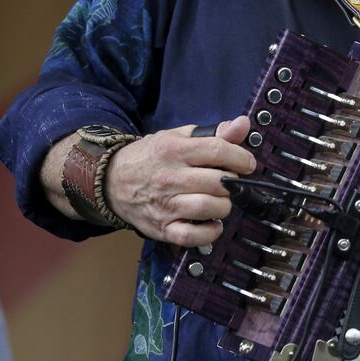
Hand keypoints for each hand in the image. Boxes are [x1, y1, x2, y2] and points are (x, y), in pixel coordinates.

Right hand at [104, 115, 252, 245]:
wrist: (112, 180)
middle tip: (231, 183)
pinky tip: (213, 223)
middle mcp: (170, 177)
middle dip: (234, 183)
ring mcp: (166, 205)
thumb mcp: (178, 137)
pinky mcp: (162, 228)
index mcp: (175, 150)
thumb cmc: (151, 157)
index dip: (241, 158)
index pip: (218, 151)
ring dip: (224, 205)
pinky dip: (209, 232)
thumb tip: (243, 124)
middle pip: (219, 181)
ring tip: (220, 200)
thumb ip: (214, 133)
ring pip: (209, 207)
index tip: (247, 164)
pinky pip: (191, 236)